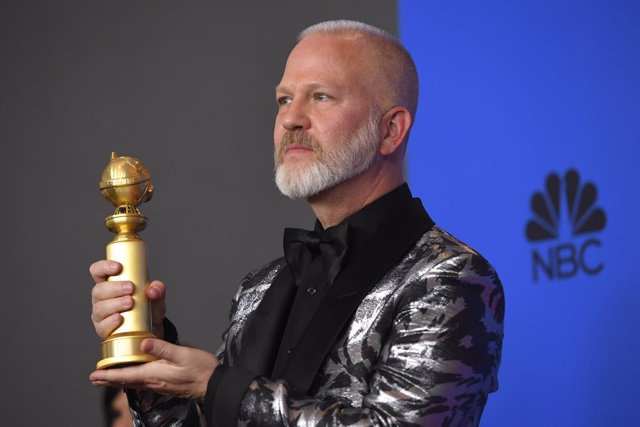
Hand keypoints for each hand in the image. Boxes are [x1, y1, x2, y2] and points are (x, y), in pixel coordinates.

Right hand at [90, 260, 166, 338]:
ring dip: (115, 304)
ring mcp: (101, 314)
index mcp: (110, 283)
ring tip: (130, 302)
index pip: (98, 271)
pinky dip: (110, 321)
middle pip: (98, 290)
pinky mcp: (103, 329)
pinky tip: (120, 318)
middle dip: (114, 288)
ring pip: (100, 307)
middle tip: (131, 288)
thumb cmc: (148, 307)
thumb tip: (152, 291)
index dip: (104, 267)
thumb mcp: (156, 296)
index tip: (118, 267)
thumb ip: (158, 289)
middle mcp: (101, 298)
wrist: (151, 329)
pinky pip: (102, 326)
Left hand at [90, 338, 218, 400]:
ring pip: (133, 382)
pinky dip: (132, 378)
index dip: (108, 375)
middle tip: (94, 378)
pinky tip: (133, 374)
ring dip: (119, 379)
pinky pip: (142, 382)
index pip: (125, 375)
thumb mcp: (182, 354)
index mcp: (154, 374)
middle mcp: (153, 381)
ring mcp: (159, 384)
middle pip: (125, 381)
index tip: (94, 374)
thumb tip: (143, 343)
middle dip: (109, 379)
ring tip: (108, 376)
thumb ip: (162, 348)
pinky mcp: (165, 384)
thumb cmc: (200, 369)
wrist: (214, 384)